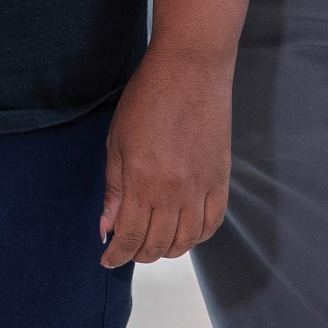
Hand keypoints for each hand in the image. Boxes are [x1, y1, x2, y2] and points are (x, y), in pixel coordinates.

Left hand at [102, 45, 232, 267]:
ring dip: (168, 249)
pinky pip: (213, 222)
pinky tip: (185, 231)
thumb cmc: (147, 98)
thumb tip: (106, 228)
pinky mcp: (221, 178)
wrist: (190, 68)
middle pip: (158, 244)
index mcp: (142, 182)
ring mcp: (201, 187)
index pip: (130, 237)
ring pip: (187, 241)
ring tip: (155, 241)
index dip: (117, 255)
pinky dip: (198, 236)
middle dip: (138, 253)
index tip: (108, 259)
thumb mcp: (117, 141)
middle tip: (129, 246)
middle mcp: (174, 192)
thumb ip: (113, 189)